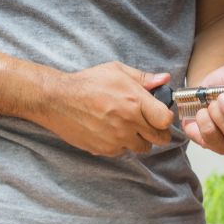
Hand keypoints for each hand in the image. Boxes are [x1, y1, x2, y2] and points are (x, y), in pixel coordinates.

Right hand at [37, 62, 174, 156]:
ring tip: (129, 128)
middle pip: (159, 139)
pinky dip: (122, 145)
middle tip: (150, 126)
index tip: (160, 115)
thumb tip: (165, 79)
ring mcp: (117, 138)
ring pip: (142, 148)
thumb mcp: (116, 71)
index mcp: (135, 101)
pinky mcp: (105, 149)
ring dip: (140, 140)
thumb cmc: (87, 83)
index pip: (166, 120)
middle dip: (158, 133)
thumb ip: (143, 78)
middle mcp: (128, 122)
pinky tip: (113, 132)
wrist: (57, 100)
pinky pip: (124, 152)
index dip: (165, 119)